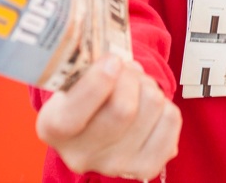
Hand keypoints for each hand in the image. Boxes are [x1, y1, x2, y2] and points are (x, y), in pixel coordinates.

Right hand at [36, 54, 181, 179]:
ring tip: (135, 86)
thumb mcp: (73, 76)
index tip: (112, 60)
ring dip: (148, 85)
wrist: (97, 124)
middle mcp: (81, 155)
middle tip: (125, 68)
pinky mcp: (145, 167)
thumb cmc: (84, 91)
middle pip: (123, 110)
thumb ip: (87, 65)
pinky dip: (165, 104)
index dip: (100, 81)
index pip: (76, 112)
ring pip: (152, 107)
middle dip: (131, 77)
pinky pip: (171, 119)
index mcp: (54, 128)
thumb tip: (115, 57)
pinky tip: (147, 106)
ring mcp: (115, 165)